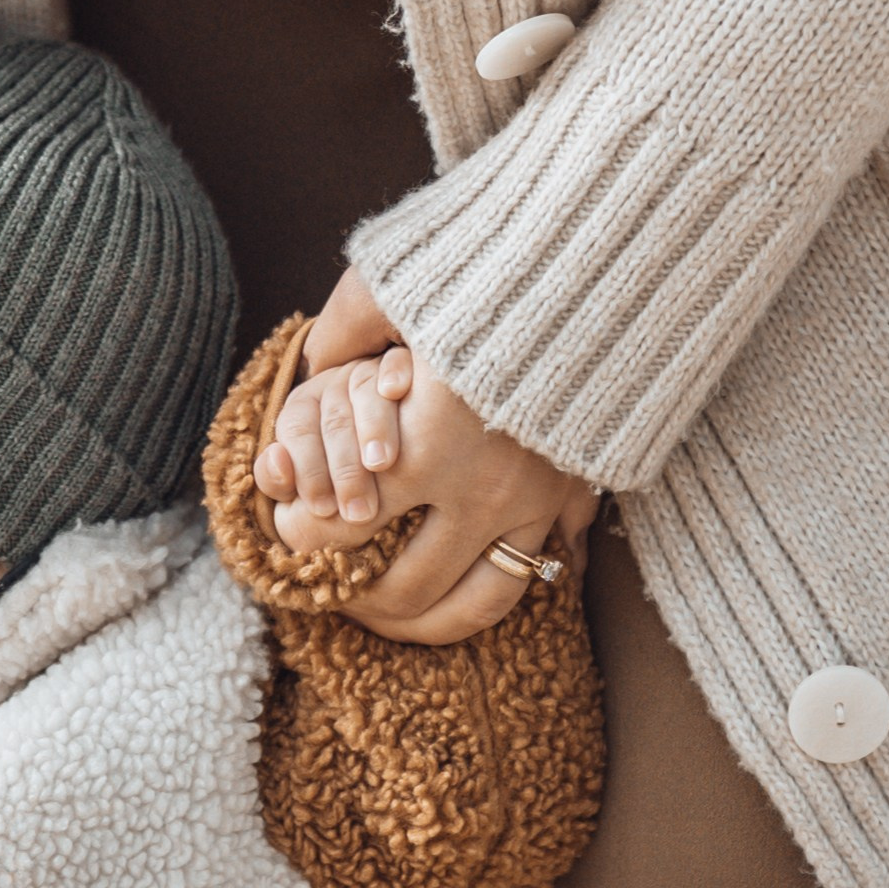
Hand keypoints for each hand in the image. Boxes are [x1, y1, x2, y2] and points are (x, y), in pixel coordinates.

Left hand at [254, 267, 598, 645]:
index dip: (297, 537)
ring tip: (391, 617)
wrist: (604, 262)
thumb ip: (346, 322)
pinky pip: (541, 569)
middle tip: (333, 592)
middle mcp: (480, 492)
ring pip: (475, 606)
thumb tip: (314, 358)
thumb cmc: (489, 262)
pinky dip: (505, 585)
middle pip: (404, 590)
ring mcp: (534, 503)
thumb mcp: (399, 278)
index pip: (338, 530)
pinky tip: (469, 583)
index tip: (284, 525)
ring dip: (425, 625)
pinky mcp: (575, 495)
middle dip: (356, 603)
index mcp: (426, 446)